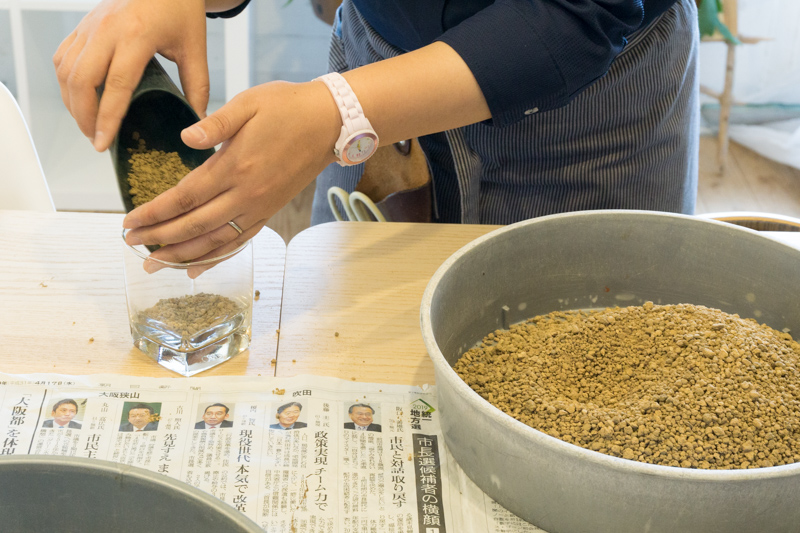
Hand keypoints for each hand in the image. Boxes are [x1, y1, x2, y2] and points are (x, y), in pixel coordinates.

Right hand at [53, 0, 209, 151]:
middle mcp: (107, 29)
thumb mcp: (195, 49)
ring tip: (88, 125)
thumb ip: (197, 86)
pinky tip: (79, 99)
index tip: (102, 143)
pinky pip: (63, 58)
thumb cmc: (181, 9)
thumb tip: (198, 120)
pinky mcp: (83, 25)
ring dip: (72, 103)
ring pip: (66, 71)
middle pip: (81, 81)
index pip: (115, 85)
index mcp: (137, 36)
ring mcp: (90, 26)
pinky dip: (66, 83)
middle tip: (95, 140)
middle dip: (84, 117)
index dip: (106, 118)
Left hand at [123, 80, 339, 275]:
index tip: (129, 222)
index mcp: (235, 166)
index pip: (185, 197)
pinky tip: (197, 266)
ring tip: (155, 265)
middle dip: (159, 238)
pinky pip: (240, 242)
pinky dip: (216, 257)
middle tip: (130, 245)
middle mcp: (246, 194)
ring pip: (216, 241)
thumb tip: (185, 138)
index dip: (154, 213)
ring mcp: (260, 207)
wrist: (331, 123)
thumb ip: (215, 123)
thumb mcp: (249, 103)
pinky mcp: (270, 212)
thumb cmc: (288, 107)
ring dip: (183, 256)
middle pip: (195, 226)